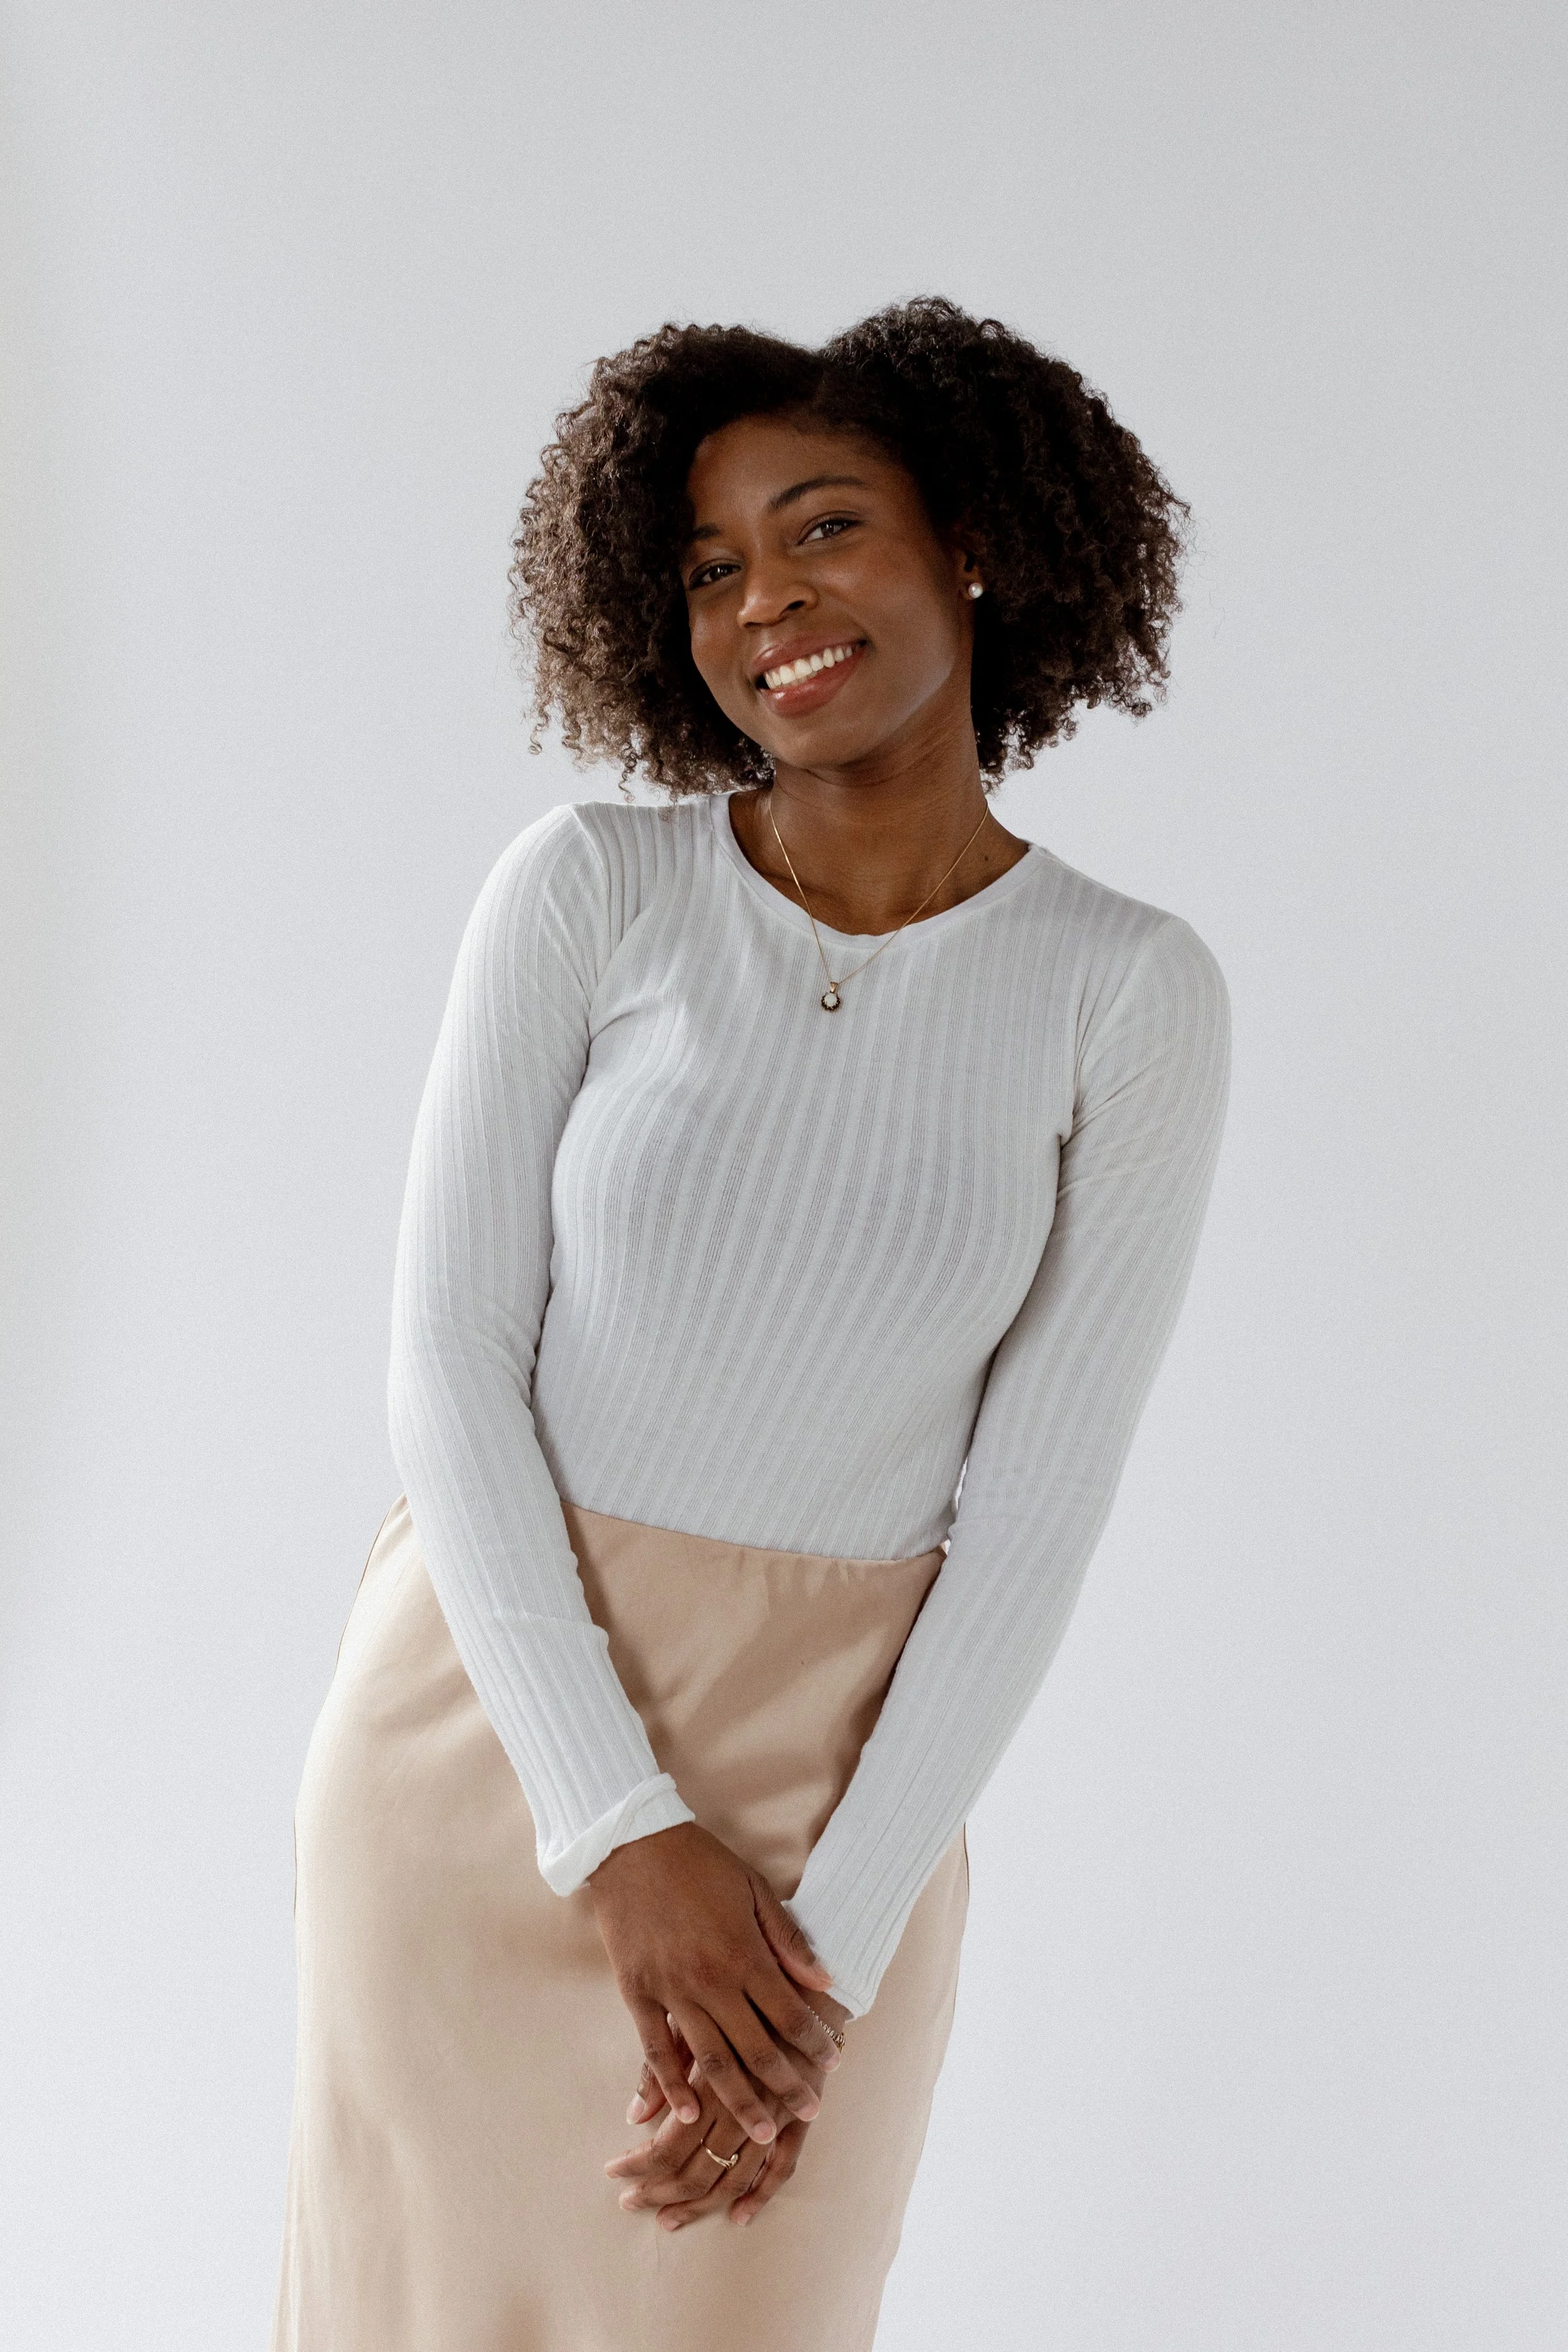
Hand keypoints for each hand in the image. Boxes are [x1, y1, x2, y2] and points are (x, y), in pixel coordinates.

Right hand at [586, 1822, 842, 2148]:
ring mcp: (670, 1990)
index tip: (833, 2066)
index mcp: (743, 1953)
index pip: (789, 2013)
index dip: (814, 2043)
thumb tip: (824, 1979)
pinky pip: (654, 2049)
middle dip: (787, 2085)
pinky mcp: (636, 1992)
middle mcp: (710, 1980)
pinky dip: (670, 2086)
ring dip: (739, 2100)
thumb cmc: (699, 1862)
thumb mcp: (754, 1889)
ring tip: (761, 2133)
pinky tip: (685, 2114)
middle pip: (756, 2048)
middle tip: (810, 2113)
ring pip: (710, 2060)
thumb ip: (787, 1940)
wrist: (632, 1842)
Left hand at [607, 1992, 850, 2228]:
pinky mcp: (803, 2110)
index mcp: (708, 2072)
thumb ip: (663, 2063)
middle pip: (696, 2166)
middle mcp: (742, 2097)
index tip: (613, 2173)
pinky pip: (785, 2165)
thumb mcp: (690, 2008)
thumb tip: (634, 2115)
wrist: (810, 1958)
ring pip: (734, 2173)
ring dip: (701, 2203)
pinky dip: (761, 2194)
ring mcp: (775, 2107)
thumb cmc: (734, 1982)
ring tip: (670, 2218)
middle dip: (660, 2192)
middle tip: (631, 2203)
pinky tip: (740, 2215)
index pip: (667, 2142)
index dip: (639, 2165)